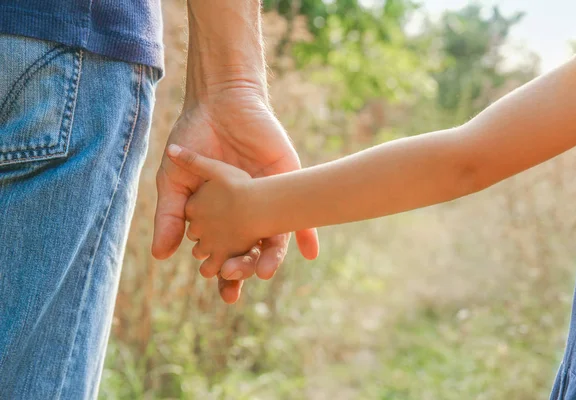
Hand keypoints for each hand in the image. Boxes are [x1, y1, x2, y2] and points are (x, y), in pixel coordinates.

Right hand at [152, 87, 318, 302]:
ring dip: (272, 257)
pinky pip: (302, 210)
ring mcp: (269, 198)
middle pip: (252, 250)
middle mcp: (248, 212)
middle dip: (247, 269)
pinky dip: (307, 232)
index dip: (227, 275)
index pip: (227, 254)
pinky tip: (310, 251)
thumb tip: (161, 256)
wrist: (218, 104)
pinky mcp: (288, 181)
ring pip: (276, 236)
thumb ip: (170, 217)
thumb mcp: (175, 180)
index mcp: (223, 217)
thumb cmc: (193, 139)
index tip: (227, 293)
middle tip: (240, 280)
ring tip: (264, 271)